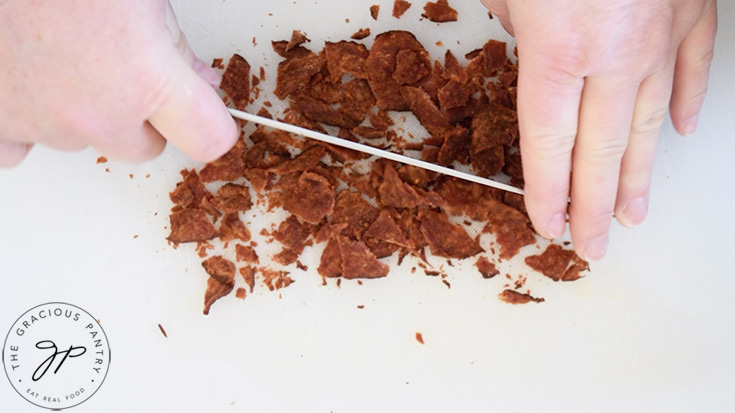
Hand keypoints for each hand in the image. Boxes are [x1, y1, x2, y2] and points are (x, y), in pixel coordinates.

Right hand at [0, 0, 237, 166]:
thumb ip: (179, 50)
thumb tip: (199, 80)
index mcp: (145, 81)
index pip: (209, 139)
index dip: (211, 124)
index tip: (206, 116)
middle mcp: (96, 115)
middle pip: (145, 146)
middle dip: (142, 116)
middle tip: (121, 68)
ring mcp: (42, 123)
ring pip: (84, 140)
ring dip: (83, 112)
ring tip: (64, 54)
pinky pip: (19, 151)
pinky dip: (29, 123)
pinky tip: (32, 88)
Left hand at [481, 0, 716, 259]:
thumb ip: (510, 15)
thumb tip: (517, 29)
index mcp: (558, 47)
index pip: (548, 142)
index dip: (548, 191)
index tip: (549, 222)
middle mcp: (612, 51)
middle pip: (599, 149)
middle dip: (594, 207)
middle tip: (591, 243)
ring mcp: (658, 33)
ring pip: (647, 120)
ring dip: (639, 174)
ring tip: (632, 214)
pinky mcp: (689, 7)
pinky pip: (693, 65)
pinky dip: (688, 101)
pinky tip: (680, 131)